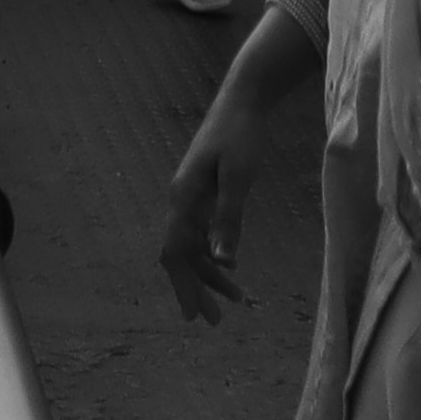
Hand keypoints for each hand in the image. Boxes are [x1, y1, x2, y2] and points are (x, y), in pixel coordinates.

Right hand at [159, 87, 276, 320]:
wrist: (244, 98)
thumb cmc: (242, 135)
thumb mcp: (239, 178)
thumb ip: (229, 219)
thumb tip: (222, 263)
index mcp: (184, 197)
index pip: (176, 252)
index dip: (183, 286)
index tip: (193, 316)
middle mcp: (181, 199)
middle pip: (181, 254)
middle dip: (195, 288)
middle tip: (213, 321)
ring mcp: (192, 195)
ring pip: (194, 245)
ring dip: (209, 274)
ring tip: (235, 301)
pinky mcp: (205, 191)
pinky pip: (203, 232)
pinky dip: (214, 254)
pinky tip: (231, 268)